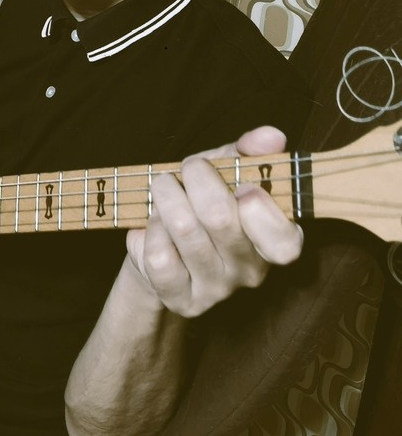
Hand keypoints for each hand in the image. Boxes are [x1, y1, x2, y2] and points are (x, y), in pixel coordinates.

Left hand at [126, 126, 303, 317]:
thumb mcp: (226, 169)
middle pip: (219, 219)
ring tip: (165, 188)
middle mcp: (252, 271)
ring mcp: (217, 290)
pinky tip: (155, 225)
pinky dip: (150, 229)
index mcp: (277, 240)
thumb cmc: (201, 201)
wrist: (161, 247)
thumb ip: (250, 150)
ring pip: (183, 229)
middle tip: (189, 168)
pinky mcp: (182, 300)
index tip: (241, 184)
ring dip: (167, 196)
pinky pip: (159, 256)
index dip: (259, 207)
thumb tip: (271, 136)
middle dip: (196, 179)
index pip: (284, 241)